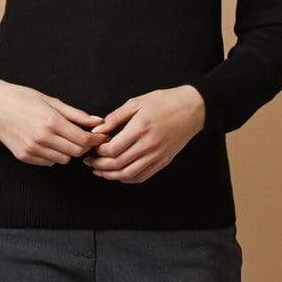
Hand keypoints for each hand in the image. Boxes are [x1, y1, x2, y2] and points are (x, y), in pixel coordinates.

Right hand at [0, 79, 109, 165]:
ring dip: (68, 151)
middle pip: (75, 152)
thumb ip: (75, 114)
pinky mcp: (24, 156)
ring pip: (63, 159)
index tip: (101, 137)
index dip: (95, 140)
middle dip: (84, 146)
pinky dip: (53, 155)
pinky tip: (47, 142)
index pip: (83, 139)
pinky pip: (48, 162)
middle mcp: (42, 137)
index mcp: (51, 121)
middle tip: (84, 137)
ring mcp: (32, 149)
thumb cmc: (22, 98)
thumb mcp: (50, 101)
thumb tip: (98, 121)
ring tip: (62, 138)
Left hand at [82, 86, 205, 183]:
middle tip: (89, 162)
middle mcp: (149, 145)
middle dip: (99, 166)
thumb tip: (98, 131)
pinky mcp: (163, 162)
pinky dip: (127, 178)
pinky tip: (118, 174)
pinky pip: (142, 176)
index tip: (92, 148)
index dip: (98, 152)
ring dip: (110, 175)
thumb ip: (115, 117)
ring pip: (128, 174)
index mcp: (140, 129)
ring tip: (99, 171)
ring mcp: (157, 156)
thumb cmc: (164, 102)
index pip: (112, 149)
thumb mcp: (136, 102)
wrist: (193, 109)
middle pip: (118, 164)